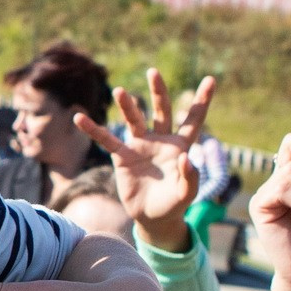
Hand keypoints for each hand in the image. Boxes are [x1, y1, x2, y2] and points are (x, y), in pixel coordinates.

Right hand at [77, 70, 213, 251]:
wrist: (152, 218)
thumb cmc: (174, 204)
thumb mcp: (187, 194)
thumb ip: (191, 177)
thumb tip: (186, 158)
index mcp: (181, 146)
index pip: (193, 119)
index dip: (202, 101)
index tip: (211, 79)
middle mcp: (160, 140)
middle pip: (161, 110)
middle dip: (158, 92)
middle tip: (153, 73)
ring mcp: (140, 146)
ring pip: (134, 120)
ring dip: (128, 106)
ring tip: (120, 92)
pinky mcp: (122, 157)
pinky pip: (107, 141)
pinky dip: (94, 130)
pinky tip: (79, 118)